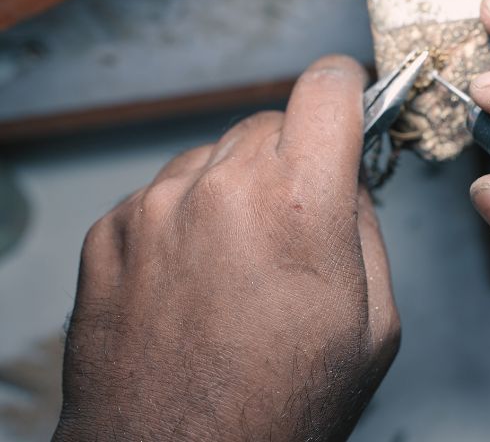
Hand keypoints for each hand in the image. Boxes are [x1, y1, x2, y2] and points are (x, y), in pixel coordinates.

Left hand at [54, 56, 399, 441]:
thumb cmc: (279, 406)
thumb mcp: (374, 326)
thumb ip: (367, 230)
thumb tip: (349, 180)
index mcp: (300, 203)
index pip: (327, 88)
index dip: (346, 88)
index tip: (347, 99)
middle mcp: (222, 188)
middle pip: (270, 121)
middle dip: (293, 156)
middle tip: (295, 218)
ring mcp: (156, 207)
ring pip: (214, 155)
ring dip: (235, 188)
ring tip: (238, 263)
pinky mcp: (109, 232)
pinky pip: (163, 195)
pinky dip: (185, 220)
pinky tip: (193, 280)